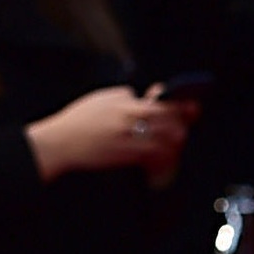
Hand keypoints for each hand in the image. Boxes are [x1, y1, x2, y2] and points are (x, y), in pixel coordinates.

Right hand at [24, 85, 189, 182]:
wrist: (59, 144)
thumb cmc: (79, 121)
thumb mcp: (103, 98)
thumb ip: (127, 95)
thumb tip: (149, 94)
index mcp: (128, 104)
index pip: (166, 103)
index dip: (184, 106)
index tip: (193, 108)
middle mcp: (131, 121)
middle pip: (172, 122)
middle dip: (181, 126)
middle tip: (181, 129)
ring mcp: (130, 139)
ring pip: (167, 141)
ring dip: (174, 143)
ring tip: (172, 145)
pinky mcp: (126, 156)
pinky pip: (155, 157)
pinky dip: (163, 158)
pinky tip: (161, 159)